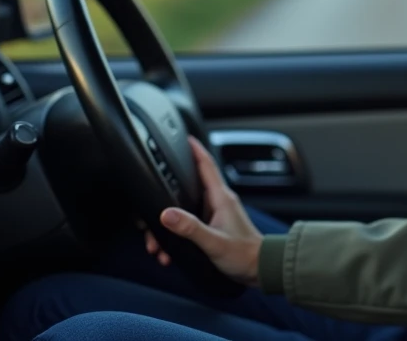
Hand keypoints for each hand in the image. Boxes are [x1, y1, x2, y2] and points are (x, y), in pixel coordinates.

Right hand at [151, 135, 263, 286]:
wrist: (259, 269)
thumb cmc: (243, 255)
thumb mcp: (213, 242)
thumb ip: (190, 228)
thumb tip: (166, 214)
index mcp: (221, 198)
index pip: (206, 165)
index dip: (193, 149)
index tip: (182, 137)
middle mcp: (218, 201)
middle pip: (187, 188)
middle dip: (165, 200)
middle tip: (146, 215)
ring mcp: (216, 213)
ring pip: (184, 209)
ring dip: (168, 225)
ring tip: (156, 246)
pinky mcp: (214, 225)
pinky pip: (189, 222)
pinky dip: (177, 233)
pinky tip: (169, 251)